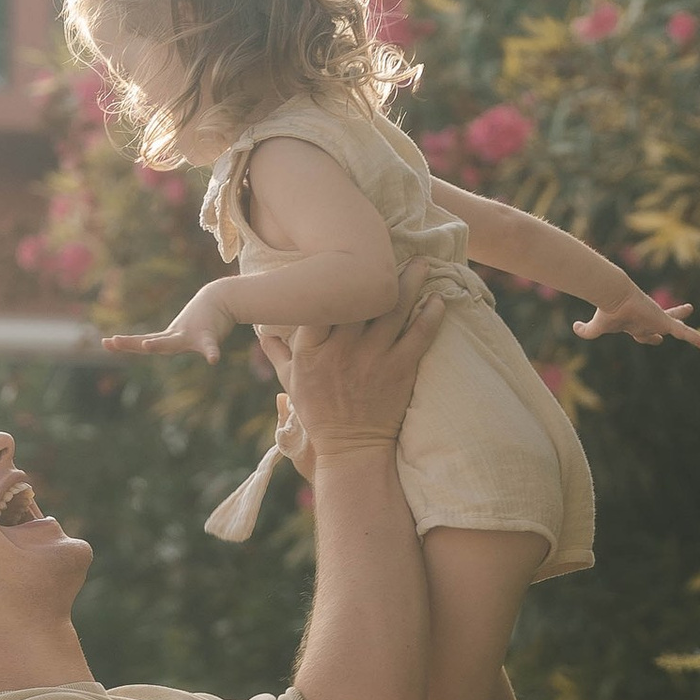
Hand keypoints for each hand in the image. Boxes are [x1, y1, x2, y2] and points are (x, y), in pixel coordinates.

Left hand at [99, 285, 235, 363]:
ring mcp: (190, 336)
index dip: (126, 343)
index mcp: (169, 339)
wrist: (220, 299)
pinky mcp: (209, 335)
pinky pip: (209, 346)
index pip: (143, 342)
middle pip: (150, 342)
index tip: (106, 342)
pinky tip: (213, 360)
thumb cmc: (201, 319)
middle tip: (113, 340)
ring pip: (172, 343)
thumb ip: (168, 341)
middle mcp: (175, 337)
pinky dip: (211, 352)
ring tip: (147, 345)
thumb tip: (151, 345)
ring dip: (159, 344)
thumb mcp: (182, 334)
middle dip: (132, 343)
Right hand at [272, 271, 444, 460]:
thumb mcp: (291, 383)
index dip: (329, 276)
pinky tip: (437, 298)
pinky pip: (418, 335)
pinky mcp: (399, 371)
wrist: (352, 450)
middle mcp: (341, 350)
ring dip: (410, 282)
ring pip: (393, 309)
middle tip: (389, 249)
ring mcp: (372, 359)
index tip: (339, 255)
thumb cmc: (320, 415)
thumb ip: (278, 353)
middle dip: (376, 270)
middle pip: (359, 298)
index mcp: (311, 349)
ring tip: (420, 263)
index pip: (318, 302)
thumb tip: (262, 329)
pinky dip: (430, 315)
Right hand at [574, 281, 699, 354]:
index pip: (645, 332)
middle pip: (666, 325)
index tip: (657, 340)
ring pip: (681, 331)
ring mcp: (659, 321)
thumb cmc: (606, 310)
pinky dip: (698, 340)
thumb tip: (575, 328)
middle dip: (676, 325)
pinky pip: (686, 333)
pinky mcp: (665, 322)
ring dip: (695, 338)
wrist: (614, 295)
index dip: (650, 337)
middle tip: (687, 316)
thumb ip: (586, 330)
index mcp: (636, 324)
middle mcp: (650, 321)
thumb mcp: (595, 327)